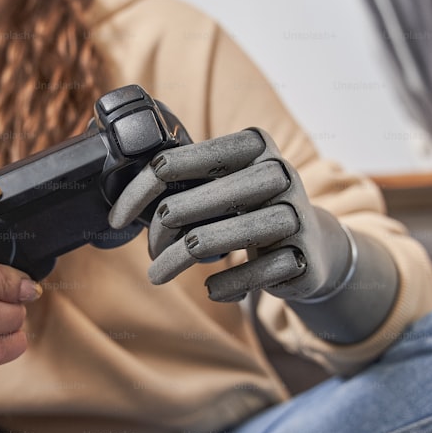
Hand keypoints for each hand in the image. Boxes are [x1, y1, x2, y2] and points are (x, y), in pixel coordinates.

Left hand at [109, 128, 352, 302]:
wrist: (315, 247)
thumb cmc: (252, 210)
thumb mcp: (225, 184)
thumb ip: (186, 180)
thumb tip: (124, 203)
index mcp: (251, 144)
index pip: (171, 163)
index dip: (135, 193)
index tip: (116, 218)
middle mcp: (276, 172)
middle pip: (181, 205)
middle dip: (155, 235)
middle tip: (151, 252)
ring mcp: (292, 214)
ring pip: (203, 241)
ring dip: (171, 265)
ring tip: (157, 275)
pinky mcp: (301, 256)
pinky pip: (242, 276)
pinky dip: (219, 287)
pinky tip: (211, 288)